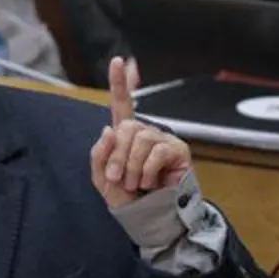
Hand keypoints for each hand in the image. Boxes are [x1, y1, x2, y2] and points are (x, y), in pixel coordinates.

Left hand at [90, 56, 191, 208]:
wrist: (149, 217)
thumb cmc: (127, 197)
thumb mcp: (103, 178)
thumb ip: (100, 155)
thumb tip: (108, 130)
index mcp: (124, 135)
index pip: (122, 104)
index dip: (120, 83)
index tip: (119, 61)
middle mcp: (144, 133)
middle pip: (126, 128)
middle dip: (117, 156)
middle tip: (118, 179)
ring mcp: (162, 139)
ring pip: (140, 139)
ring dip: (132, 167)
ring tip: (135, 184)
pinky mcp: (178, 150)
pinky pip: (156, 152)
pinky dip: (147, 171)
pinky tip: (150, 182)